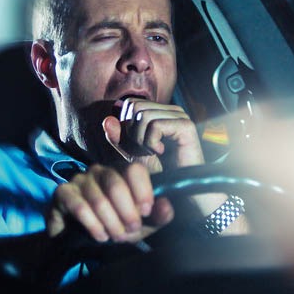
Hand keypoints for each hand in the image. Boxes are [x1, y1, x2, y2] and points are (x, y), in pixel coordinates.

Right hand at [46, 162, 174, 241]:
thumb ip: (157, 217)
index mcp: (121, 173)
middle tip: (130, 230)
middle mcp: (100, 171)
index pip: (134, 170)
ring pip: (99, 199)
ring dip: (110, 222)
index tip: (146, 211)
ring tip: (114, 236)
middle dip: (127, 212)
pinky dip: (92, 224)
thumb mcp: (141, 226)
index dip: (142, 190)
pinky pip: (79, 206)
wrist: (79, 240)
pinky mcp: (63, 192)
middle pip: (116, 184)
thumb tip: (166, 206)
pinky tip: (99, 235)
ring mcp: (80, 179)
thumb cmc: (113, 227)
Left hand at [103, 98, 240, 231]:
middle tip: (145, 150)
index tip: (136, 146)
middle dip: (132, 132)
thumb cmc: (159, 173)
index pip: (130, 103)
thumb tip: (107, 119)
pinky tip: (162, 152)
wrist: (179, 189)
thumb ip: (119, 137)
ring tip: (153, 152)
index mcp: (159, 112)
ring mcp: (179, 115)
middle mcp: (170, 110)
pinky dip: (151, 142)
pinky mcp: (185, 125)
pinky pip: (155, 125)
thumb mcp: (132, 154)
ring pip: (143, 115)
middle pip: (134, 106)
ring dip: (141, 139)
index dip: (125, 125)